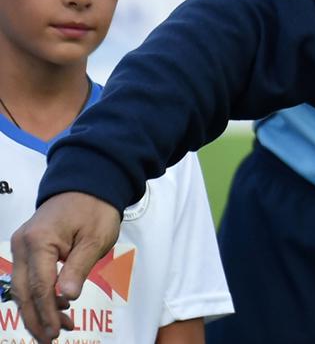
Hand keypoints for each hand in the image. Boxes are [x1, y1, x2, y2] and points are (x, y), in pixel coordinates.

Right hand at [9, 192, 120, 343]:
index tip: (55, 331)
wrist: (89, 185)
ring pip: (21, 286)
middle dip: (36, 317)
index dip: (46, 312)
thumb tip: (65, 297)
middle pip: (23, 290)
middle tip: (50, 339)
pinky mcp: (27, 247)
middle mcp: (22, 244)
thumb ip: (78, 268)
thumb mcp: (95, 239)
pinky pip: (26, 276)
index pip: (39, 286)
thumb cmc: (96, 208)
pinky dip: (37, 294)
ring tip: (57, 328)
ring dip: (36, 309)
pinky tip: (54, 307)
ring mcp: (21, 245)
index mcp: (39, 241)